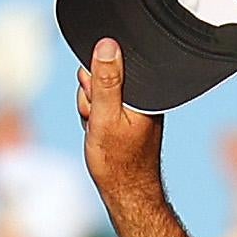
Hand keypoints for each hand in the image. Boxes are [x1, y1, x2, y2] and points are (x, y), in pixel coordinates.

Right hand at [77, 40, 164, 199]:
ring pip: (98, 93)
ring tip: (98, 130)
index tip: (95, 101)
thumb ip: (106, 81)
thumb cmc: (118, 161)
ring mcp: (136, 106)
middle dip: (90, 96)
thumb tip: (107, 44)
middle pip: (102, 76)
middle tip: (95, 119)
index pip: (112, 61)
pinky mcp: (128, 116)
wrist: (126, 193)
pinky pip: (102, 107)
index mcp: (146, 92)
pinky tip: (100, 134)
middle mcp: (144, 96)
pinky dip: (95, 118)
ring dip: (91, 110)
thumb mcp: (105, 117)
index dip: (94, 78)